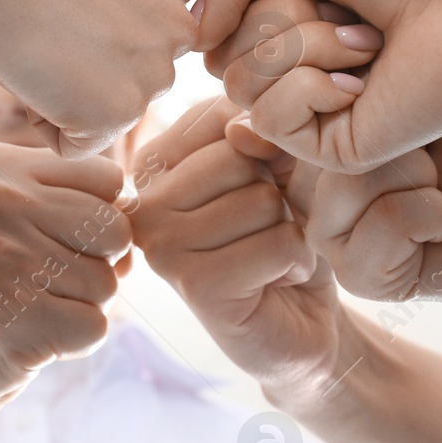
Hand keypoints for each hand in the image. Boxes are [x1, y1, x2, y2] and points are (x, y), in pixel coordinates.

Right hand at [0, 0, 200, 157]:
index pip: (152, 28)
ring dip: (69, 96)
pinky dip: (46, 124)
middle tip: (40, 30)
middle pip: (135, 73)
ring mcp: (155, 72)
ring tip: (30, 50)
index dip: (102, 26)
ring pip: (110, 110)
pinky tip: (25, 79)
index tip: (65, 5)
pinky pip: (78, 143)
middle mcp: (181, 27)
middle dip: (92, 65)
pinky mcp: (119, 111)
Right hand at [0, 142, 130, 425]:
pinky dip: (74, 342)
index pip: (108, 179)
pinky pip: (95, 327)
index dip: (97, 223)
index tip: (49, 243)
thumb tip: (139, 215)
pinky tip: (30, 337)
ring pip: (108, 283)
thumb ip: (85, 203)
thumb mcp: (27, 221)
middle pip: (115, 229)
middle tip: (42, 284)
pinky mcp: (9, 316)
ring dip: (81, 307)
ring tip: (29, 309)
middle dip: (98, 267)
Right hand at [131, 97, 344, 401]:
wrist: (299, 326)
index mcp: (151, 167)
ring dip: (289, 229)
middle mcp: (142, 206)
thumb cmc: (281, 237)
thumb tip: (243, 130)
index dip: (265, 149)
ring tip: (270, 257)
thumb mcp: (277, 165)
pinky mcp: (195, 286)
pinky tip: (277, 280)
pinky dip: (296, 261)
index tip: (256, 189)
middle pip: (237, 154)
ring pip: (262, 199)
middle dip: (276, 190)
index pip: (220, 116)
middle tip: (265, 230)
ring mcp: (161, 248)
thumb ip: (260, 132)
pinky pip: (277, 244)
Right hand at [198, 0, 441, 172]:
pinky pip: (271, 119)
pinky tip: (365, 82)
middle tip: (349, 12)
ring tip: (369, 44)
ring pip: (241, 86)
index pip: (213, 28)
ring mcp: (310, 117)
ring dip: (304, 46)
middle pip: (221, 57)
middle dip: (280, 18)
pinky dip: (313, 85)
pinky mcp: (330, 151)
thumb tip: (195, 39)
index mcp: (283, 28)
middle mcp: (292, 76)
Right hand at [285, 92, 441, 303]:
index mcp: (305, 138)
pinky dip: (430, 214)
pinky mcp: (362, 278)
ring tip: (435, 181)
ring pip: (344, 186)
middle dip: (386, 127)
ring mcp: (329, 238)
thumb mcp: (410, 78)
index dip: (332, 84)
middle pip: (305, 141)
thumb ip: (325, 83)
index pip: (271, 105)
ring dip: (414, 171)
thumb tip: (236, 131)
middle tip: (427, 143)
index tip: (384, 73)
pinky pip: (382, 227)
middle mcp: (304, 190)